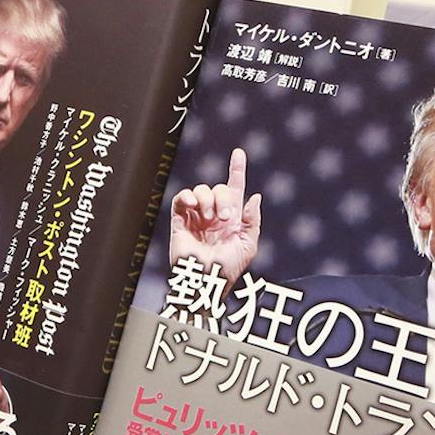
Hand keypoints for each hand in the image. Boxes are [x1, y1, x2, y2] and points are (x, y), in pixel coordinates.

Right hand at [169, 148, 261, 283]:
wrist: (205, 281)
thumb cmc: (228, 270)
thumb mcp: (248, 245)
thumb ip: (252, 220)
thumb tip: (255, 196)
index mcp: (232, 218)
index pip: (234, 188)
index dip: (237, 170)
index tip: (238, 153)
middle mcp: (214, 214)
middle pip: (220, 188)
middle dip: (224, 198)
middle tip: (224, 218)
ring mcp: (196, 217)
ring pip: (201, 190)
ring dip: (207, 200)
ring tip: (208, 219)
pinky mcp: (180, 221)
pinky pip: (182, 199)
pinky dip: (187, 196)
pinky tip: (194, 205)